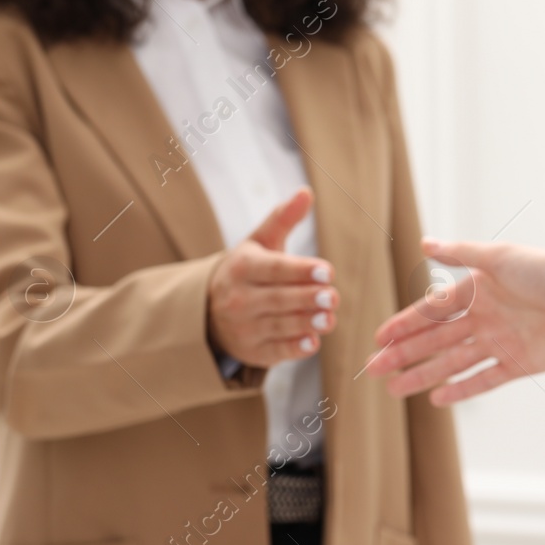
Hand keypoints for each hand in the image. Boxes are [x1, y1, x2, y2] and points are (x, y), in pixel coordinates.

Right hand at [206, 188, 337, 368]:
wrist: (210, 310)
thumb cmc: (247, 271)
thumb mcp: (260, 242)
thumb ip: (283, 219)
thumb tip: (306, 192)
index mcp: (242, 267)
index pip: (275, 268)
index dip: (301, 271)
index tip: (327, 271)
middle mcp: (239, 298)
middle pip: (278, 298)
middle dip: (307, 298)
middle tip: (334, 297)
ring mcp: (244, 327)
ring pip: (279, 325)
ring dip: (306, 323)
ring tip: (330, 318)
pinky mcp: (252, 351)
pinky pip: (276, 351)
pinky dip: (294, 348)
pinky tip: (313, 342)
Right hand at [366, 238, 544, 404]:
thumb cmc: (543, 272)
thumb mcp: (498, 257)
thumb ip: (459, 252)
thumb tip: (422, 243)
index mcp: (475, 291)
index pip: (431, 311)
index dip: (404, 324)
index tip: (378, 338)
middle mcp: (483, 318)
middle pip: (435, 340)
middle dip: (404, 355)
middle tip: (374, 370)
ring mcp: (499, 343)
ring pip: (452, 363)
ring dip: (423, 375)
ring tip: (395, 390)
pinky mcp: (518, 365)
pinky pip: (484, 380)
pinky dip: (461, 390)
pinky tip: (436, 399)